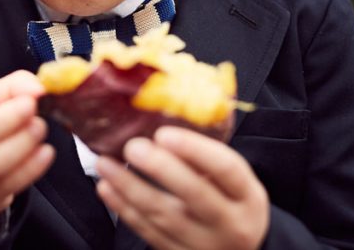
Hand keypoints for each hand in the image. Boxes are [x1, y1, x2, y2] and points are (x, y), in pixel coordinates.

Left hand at [95, 127, 268, 249]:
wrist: (243, 249)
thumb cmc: (231, 201)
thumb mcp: (235, 180)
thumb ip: (205, 156)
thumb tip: (160, 117)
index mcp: (247, 195)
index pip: (227, 170)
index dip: (196, 150)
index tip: (164, 133)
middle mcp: (231, 223)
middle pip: (196, 195)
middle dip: (161, 169)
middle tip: (132, 147)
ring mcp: (204, 244)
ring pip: (164, 217)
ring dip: (130, 188)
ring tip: (105, 163)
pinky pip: (149, 233)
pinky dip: (125, 209)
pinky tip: (107, 188)